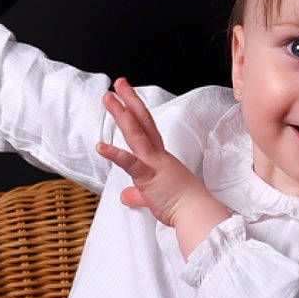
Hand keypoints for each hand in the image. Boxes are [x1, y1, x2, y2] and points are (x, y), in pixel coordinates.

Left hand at [97, 79, 231, 251]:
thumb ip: (139, 195)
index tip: (128, 98)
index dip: (137, 111)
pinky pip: (130, 163)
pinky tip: (100, 146)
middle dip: (129, 100)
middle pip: (142, 121)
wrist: (198, 214)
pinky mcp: (149, 177)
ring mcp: (154, 163)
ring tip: (108, 97)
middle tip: (119, 83)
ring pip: (136, 133)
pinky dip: (114, 154)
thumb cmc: (183, 207)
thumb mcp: (155, 199)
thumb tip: (126, 197)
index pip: (147, 130)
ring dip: (121, 113)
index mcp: (161, 158)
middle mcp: (158, 155)